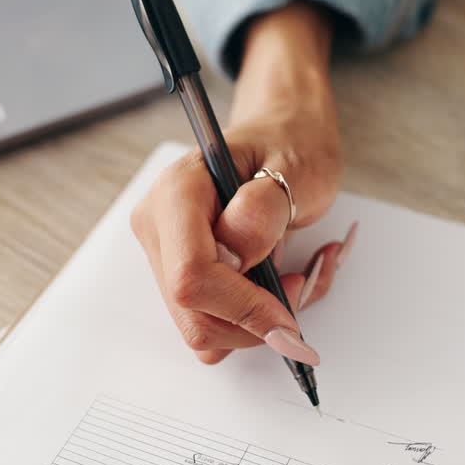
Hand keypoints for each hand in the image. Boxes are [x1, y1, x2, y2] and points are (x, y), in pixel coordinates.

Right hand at [132, 2, 354, 364]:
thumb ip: (265, 208)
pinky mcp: (185, 275)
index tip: (288, 317)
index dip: (243, 307)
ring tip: (299, 275)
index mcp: (178, 191)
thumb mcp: (295, 166)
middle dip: (256, 319)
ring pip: (204, 328)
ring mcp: (168, 254)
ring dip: (260, 321)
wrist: (285, 136)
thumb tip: (236, 251)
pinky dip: (255, 318)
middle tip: (304, 283)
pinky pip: (216, 322)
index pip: (191, 275)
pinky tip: (282, 283)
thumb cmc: (290, 144)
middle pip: (193, 314)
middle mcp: (160, 226)